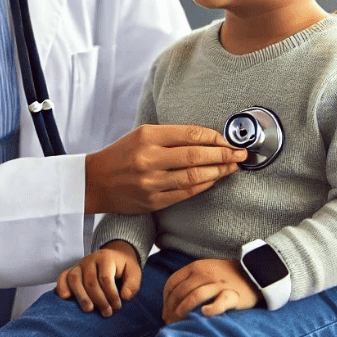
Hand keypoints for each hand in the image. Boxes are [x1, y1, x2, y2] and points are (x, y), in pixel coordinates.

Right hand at [55, 241, 141, 316]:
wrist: (114, 255)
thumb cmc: (123, 267)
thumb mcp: (134, 271)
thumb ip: (133, 283)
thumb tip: (125, 296)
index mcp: (106, 258)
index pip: (105, 278)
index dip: (111, 294)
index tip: (117, 306)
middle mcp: (90, 259)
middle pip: (90, 281)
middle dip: (99, 300)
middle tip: (107, 313)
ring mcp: (79, 265)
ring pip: (75, 279)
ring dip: (81, 297)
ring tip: (89, 309)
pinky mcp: (71, 270)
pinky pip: (62, 277)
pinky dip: (61, 286)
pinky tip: (65, 297)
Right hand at [84, 125, 247, 214]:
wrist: (95, 181)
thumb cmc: (122, 154)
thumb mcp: (141, 135)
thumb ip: (171, 136)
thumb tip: (207, 138)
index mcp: (147, 137)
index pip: (190, 135)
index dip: (215, 138)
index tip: (229, 140)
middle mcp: (149, 159)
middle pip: (196, 156)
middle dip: (224, 155)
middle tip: (241, 154)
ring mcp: (151, 182)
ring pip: (194, 177)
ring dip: (218, 172)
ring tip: (232, 167)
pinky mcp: (153, 201)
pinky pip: (185, 193)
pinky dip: (203, 186)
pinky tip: (214, 180)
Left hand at [161, 258, 258, 322]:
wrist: (254, 274)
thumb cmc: (224, 277)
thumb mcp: (204, 271)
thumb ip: (188, 282)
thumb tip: (169, 304)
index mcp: (195, 267)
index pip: (172, 283)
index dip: (165, 300)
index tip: (165, 313)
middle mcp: (205, 273)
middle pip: (181, 291)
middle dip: (171, 308)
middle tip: (169, 322)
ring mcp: (219, 284)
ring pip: (196, 295)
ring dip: (184, 309)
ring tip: (179, 320)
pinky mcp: (233, 294)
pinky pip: (221, 302)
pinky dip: (212, 308)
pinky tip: (204, 314)